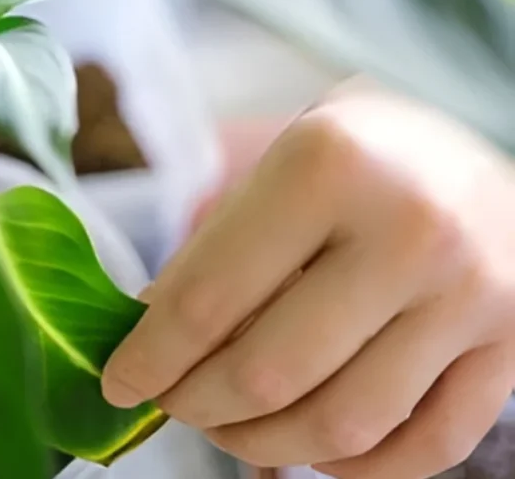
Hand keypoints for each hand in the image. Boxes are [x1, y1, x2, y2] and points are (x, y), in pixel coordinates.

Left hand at [102, 77, 514, 477]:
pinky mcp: (512, 345)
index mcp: (327, 168)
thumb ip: (213, 253)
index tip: (119, 385)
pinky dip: (355, 469)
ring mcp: (471, 295)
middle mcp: (409, 230)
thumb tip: (149, 346)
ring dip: (265, 445)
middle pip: (269, 374)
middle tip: (171, 403)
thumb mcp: (272, 168)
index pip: (207, 301)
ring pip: (342, 426)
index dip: (148, 360)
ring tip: (232, 427)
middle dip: (197, 407)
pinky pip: (426, 448)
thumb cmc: (354, 157)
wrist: (471, 147)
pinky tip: (313, 447)